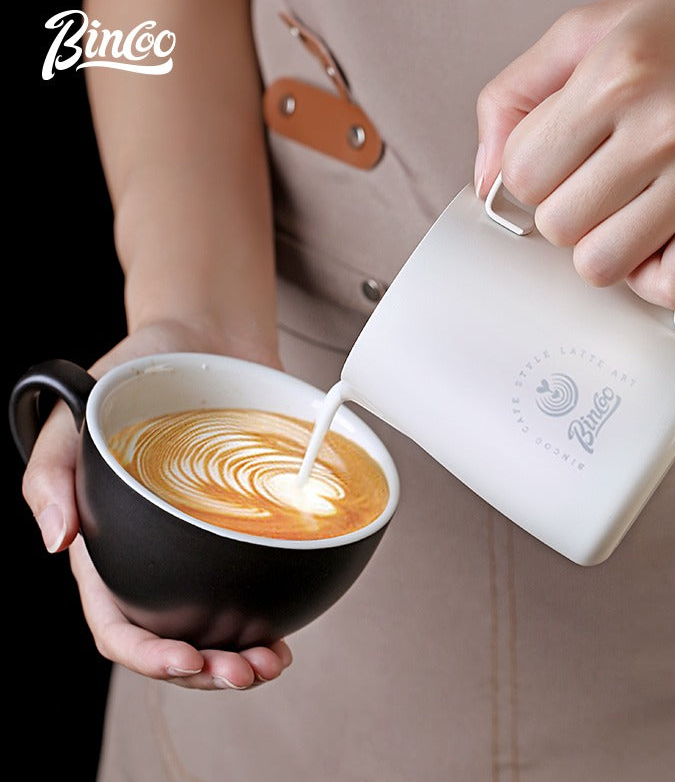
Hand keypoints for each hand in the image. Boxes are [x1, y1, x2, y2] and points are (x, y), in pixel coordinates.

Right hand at [20, 321, 291, 689]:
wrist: (202, 341)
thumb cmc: (131, 376)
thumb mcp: (74, 413)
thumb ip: (50, 474)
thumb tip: (51, 542)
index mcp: (107, 546)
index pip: (118, 620)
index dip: (148, 653)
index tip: (188, 660)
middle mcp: (153, 556)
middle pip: (173, 636)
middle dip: (205, 670)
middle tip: (246, 672)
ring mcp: (199, 544)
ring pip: (214, 623)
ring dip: (239, 656)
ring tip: (271, 663)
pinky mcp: (240, 526)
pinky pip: (251, 582)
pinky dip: (266, 616)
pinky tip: (284, 630)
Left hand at [475, 0, 674, 308]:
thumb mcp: (585, 33)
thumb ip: (513, 99)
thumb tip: (485, 182)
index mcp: (617, 73)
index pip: (522, 175)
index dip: (529, 172)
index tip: (556, 158)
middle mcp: (666, 123)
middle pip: (558, 226)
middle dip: (563, 207)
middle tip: (595, 176)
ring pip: (602, 264)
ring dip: (601, 245)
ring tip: (625, 206)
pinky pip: (674, 286)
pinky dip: (654, 274)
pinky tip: (658, 235)